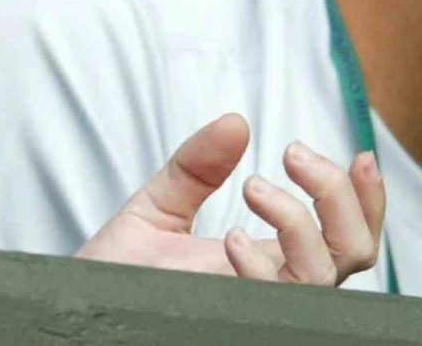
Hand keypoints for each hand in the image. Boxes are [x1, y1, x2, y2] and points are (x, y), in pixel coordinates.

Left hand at [76, 114, 385, 285]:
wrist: (76, 311)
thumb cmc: (114, 274)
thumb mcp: (155, 208)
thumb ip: (195, 168)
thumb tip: (235, 122)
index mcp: (265, 259)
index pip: (342, 235)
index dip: (365, 199)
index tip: (356, 153)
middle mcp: (271, 286)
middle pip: (353, 252)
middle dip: (339, 196)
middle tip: (294, 155)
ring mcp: (254, 305)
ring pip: (324, 277)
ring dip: (298, 222)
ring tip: (253, 187)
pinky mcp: (233, 319)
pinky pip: (277, 302)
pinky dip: (260, 267)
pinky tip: (228, 237)